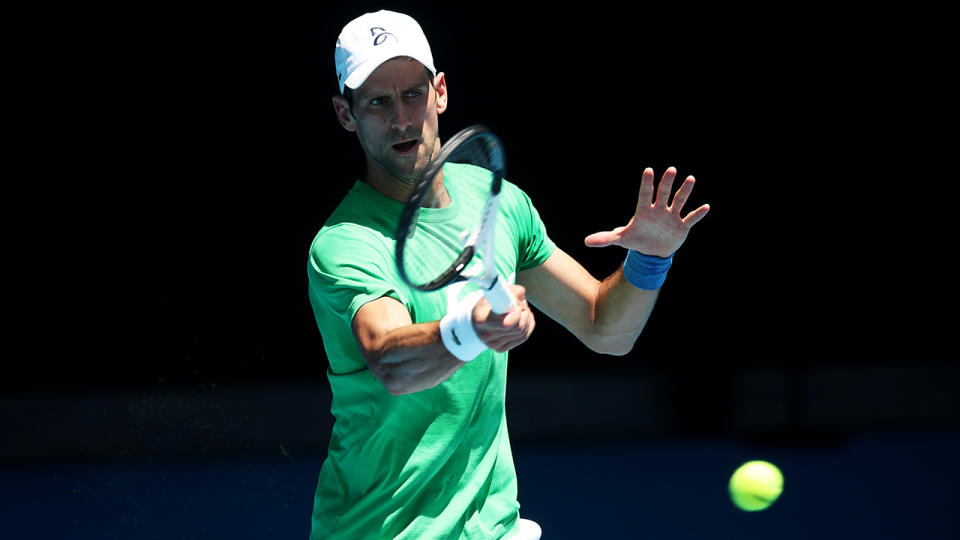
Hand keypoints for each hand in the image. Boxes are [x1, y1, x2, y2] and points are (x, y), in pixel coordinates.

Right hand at [472, 284, 534, 352]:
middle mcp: (486, 335)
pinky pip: (523, 338)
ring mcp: (493, 344)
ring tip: (521, 311)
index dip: (517, 313)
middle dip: (525, 314)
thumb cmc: (487, 304)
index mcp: (482, 320)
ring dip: (527, 319)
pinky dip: (528, 326)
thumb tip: (522, 300)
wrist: (477, 318)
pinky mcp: (500, 348)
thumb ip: (511, 292)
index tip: (517, 305)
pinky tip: (523, 319)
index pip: (507, 323)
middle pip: (518, 328)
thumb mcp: (495, 292)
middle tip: (522, 306)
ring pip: (523, 333)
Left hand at [584, 167, 709, 256]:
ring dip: (684, 191)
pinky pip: (691, 218)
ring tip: (690, 179)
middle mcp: (659, 210)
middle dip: (666, 182)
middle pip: (663, 193)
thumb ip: (605, 238)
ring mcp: (671, 217)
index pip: (644, 194)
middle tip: (670, 169)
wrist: (652, 251)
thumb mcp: (621, 239)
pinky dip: (698, 214)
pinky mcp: (682, 226)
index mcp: (644, 211)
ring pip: (679, 201)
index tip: (648, 171)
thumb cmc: (636, 240)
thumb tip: (586, 242)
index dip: (646, 184)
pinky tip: (706, 207)